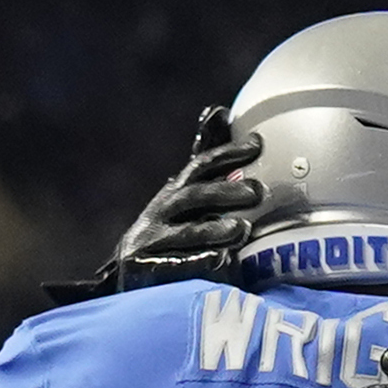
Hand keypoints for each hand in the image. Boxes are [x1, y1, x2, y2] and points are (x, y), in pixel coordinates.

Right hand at [42, 108, 263, 304]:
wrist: (131, 276)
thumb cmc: (171, 232)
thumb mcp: (189, 197)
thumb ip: (208, 163)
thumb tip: (218, 111)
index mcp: (176, 192)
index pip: (202, 166)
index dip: (229, 153)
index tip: (257, 144)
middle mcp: (162, 212)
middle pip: (194, 196)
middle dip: (225, 192)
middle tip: (256, 192)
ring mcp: (151, 240)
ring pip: (187, 232)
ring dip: (215, 229)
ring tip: (242, 230)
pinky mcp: (144, 269)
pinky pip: (175, 266)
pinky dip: (197, 262)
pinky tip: (219, 260)